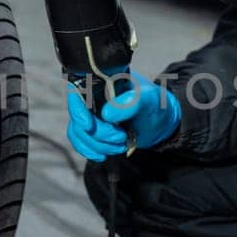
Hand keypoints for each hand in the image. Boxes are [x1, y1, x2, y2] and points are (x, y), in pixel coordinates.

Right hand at [63, 70, 180, 160]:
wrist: (160, 122)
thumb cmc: (156, 105)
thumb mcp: (150, 100)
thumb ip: (131, 103)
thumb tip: (107, 114)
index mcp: (103, 80)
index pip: (77, 91)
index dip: (77, 109)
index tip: (89, 126)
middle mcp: (92, 95)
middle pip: (78, 116)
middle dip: (98, 133)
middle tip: (121, 137)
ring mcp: (91, 113)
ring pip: (79, 132)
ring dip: (98, 145)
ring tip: (121, 144)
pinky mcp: (93, 129)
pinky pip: (81, 142)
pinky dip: (91, 151)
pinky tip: (103, 156)